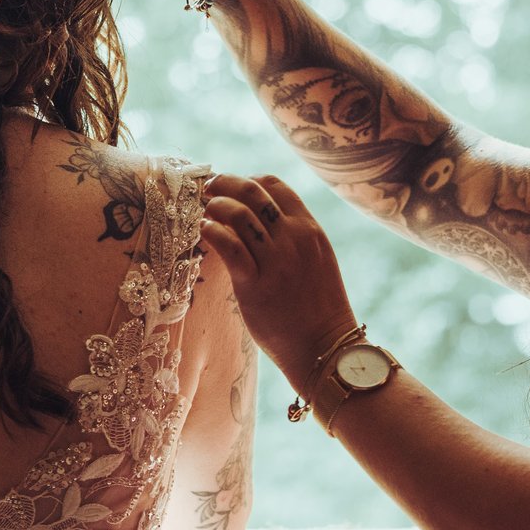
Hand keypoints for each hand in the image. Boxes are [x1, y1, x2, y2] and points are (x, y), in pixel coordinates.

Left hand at [199, 174, 360, 385]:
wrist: (325, 348)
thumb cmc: (318, 308)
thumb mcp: (316, 261)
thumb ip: (293, 238)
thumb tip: (261, 223)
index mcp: (310, 229)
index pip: (274, 185)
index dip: (247, 180)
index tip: (232, 189)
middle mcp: (294, 239)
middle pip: (252, 192)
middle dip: (225, 185)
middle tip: (209, 191)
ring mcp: (276, 261)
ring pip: (238, 214)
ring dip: (216, 206)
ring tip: (205, 213)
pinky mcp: (255, 285)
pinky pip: (229, 246)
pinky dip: (212, 231)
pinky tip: (204, 232)